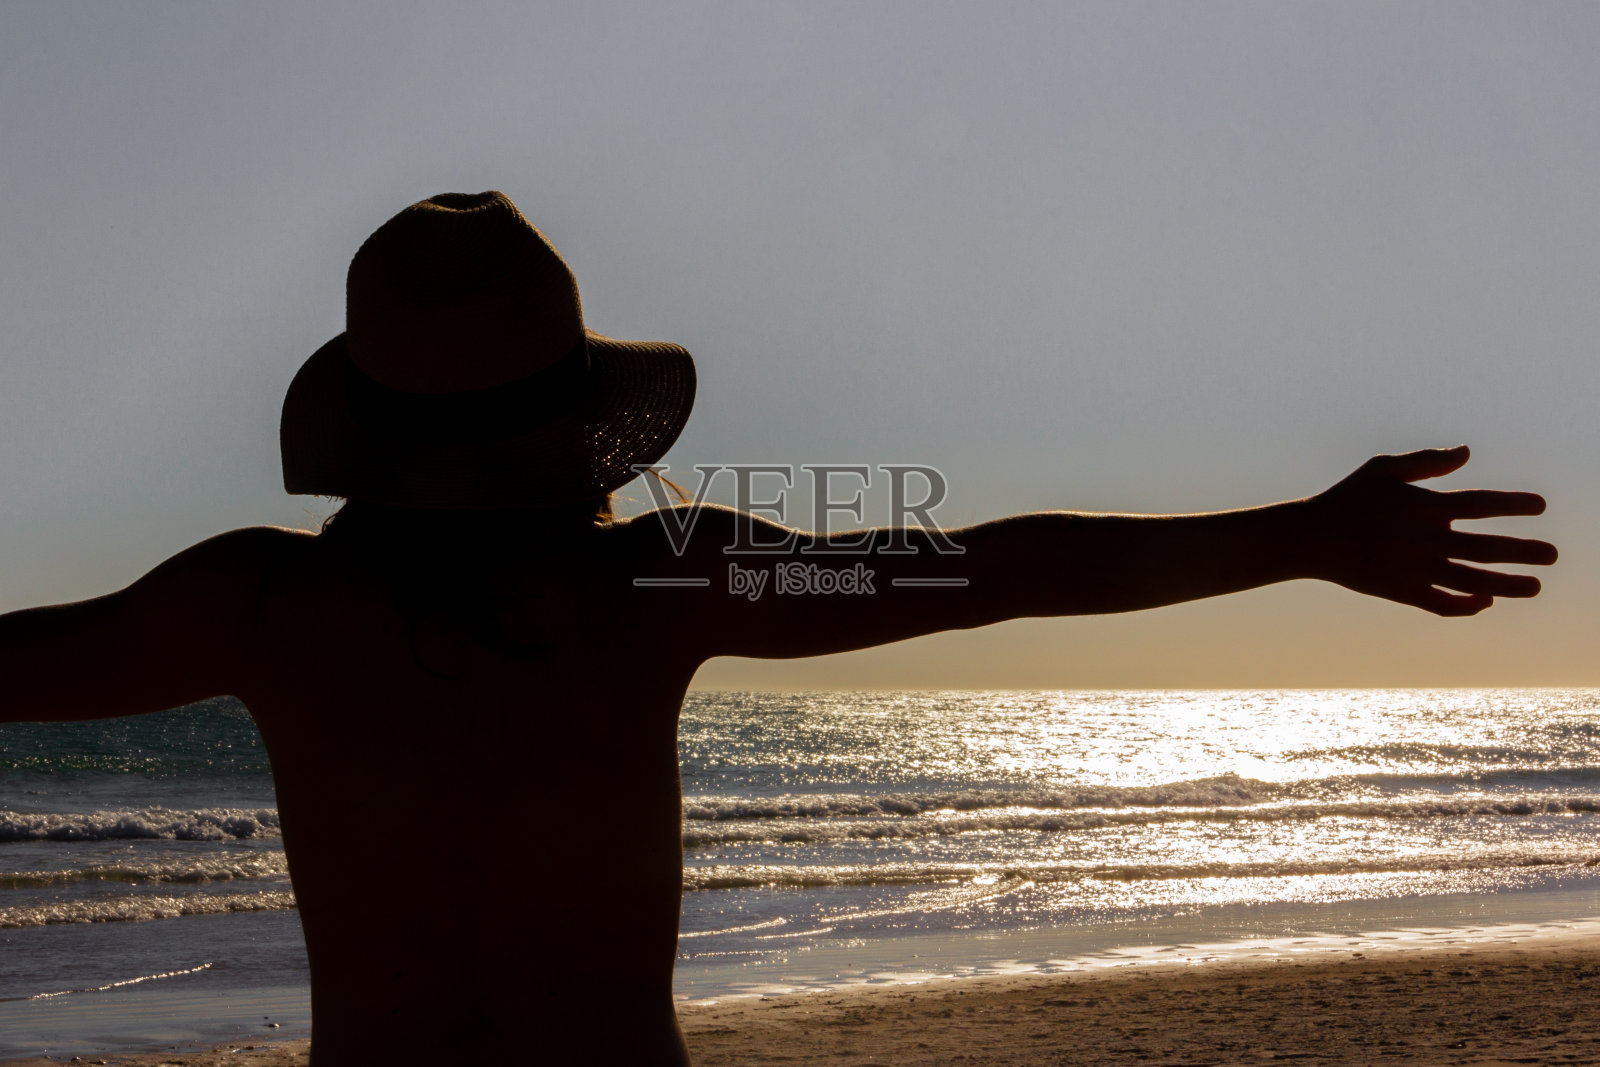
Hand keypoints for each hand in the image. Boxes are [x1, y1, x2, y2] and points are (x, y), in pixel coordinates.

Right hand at [1303, 445, 1555, 615]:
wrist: (1310, 539)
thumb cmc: (1347, 498)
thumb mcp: (1383, 468)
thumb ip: (1427, 462)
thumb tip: (1468, 452)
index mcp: (1426, 507)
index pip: (1483, 505)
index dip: (1514, 505)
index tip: (1539, 507)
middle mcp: (1428, 540)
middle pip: (1488, 547)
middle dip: (1524, 551)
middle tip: (1553, 555)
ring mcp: (1417, 569)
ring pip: (1474, 581)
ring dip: (1508, 585)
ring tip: (1535, 587)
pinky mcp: (1403, 592)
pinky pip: (1444, 604)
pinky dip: (1467, 605)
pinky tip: (1485, 601)